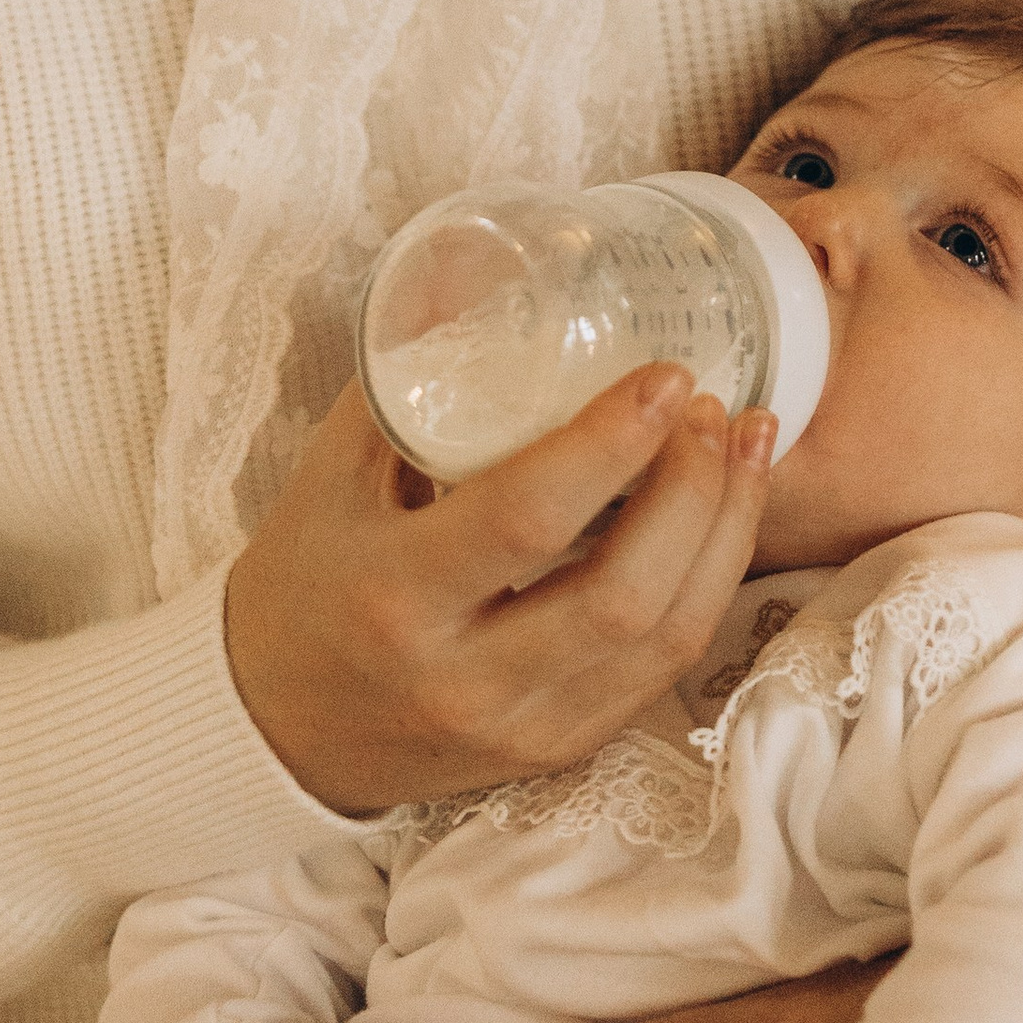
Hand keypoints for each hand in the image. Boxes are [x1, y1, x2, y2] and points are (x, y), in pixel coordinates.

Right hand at [224, 377, 772, 818]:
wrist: (277, 727)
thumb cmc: (307, 581)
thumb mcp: (331, 475)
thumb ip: (409, 383)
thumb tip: (478, 270)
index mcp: (395, 595)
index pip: (527, 518)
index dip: (610, 442)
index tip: (664, 374)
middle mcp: (463, 676)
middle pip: (623, 593)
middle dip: (693, 489)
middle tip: (711, 406)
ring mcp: (521, 729)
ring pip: (664, 639)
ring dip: (726, 534)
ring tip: (745, 445)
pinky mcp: (560, 752)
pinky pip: (662, 673)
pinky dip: (708, 587)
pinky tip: (725, 520)